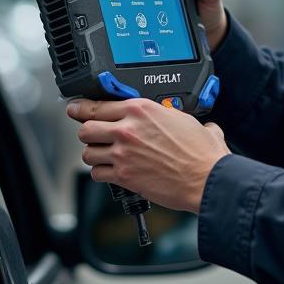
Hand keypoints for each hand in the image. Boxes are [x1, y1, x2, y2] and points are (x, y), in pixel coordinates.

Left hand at [68, 98, 229, 212]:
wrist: (207, 178)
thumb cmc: (201, 152)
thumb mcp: (186, 119)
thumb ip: (171, 114)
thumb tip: (177, 116)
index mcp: (141, 109)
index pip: (98, 105)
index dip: (82, 107)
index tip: (76, 108)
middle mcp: (127, 129)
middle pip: (86, 128)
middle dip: (87, 132)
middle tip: (92, 134)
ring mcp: (123, 153)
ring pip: (88, 152)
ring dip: (94, 154)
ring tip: (104, 155)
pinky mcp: (124, 176)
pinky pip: (97, 174)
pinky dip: (101, 174)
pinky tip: (110, 172)